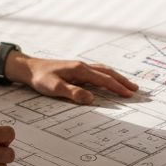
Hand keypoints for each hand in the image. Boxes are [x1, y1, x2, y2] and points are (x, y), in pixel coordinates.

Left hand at [10, 55, 138, 104]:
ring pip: (103, 71)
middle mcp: (83, 66)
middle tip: (135, 90)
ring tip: (127, 85)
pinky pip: (97, 72)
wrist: (29, 68)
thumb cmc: (41, 78)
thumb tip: (91, 99)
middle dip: (122, 81)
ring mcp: (80, 67)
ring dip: (116, 78)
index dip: (117, 87)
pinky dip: (107, 76)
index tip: (129, 94)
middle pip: (108, 73)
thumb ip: (73, 93)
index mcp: (80, 70)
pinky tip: (108, 80)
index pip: (104, 79)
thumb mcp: (55, 88)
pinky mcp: (76, 70)